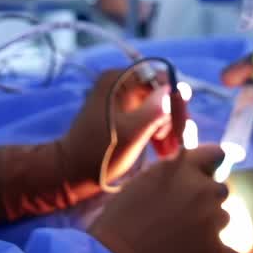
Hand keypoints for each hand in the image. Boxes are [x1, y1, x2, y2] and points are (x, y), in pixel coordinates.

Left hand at [0, 64, 173, 225]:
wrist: (70, 173)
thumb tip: (180, 88)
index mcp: (118, 79)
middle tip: (176, 144)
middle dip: (172, 118)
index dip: (175, 102)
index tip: (182, 128)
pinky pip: (146, 116)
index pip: (160, 79)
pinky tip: (162, 150)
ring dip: (166, 127)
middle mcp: (118, 83)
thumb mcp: (133, 132)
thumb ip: (158, 109)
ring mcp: (119, 98)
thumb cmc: (99, 154)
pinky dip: (156, 131)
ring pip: (156, 106)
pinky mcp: (120, 114)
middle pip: (159, 93)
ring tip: (169, 152)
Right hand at [89, 146, 248, 252]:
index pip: (217, 153)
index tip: (207, 173)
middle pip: (221, 189)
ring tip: (188, 238)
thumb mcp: (145, 180)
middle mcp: (202, 188)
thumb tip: (188, 175)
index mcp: (184, 167)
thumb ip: (172, 172)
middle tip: (186, 214)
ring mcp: (210, 218)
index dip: (212, 164)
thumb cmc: (121, 217)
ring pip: (224, 218)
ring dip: (212, 226)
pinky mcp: (212, 248)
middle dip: (207, 199)